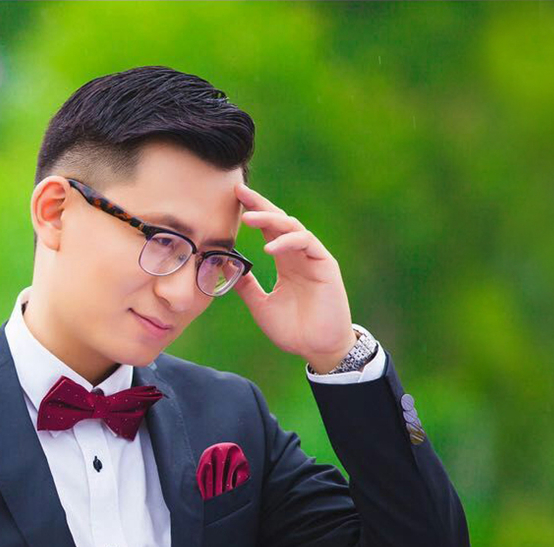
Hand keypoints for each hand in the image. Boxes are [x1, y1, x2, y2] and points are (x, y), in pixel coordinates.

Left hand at [231, 182, 357, 371]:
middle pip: (279, 220)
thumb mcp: (261, 305)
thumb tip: (228, 270)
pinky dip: (288, 241)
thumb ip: (247, 287)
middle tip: (238, 191)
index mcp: (286, 262)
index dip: (253, 211)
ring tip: (248, 219)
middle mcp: (299, 255)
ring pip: (292, 227)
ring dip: (270, 219)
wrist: (318, 349)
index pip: (268, 229)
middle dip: (259, 204)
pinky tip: (269, 247)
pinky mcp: (325, 265)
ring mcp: (313, 258)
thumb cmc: (294, 330)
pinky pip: (307, 243)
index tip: (233, 197)